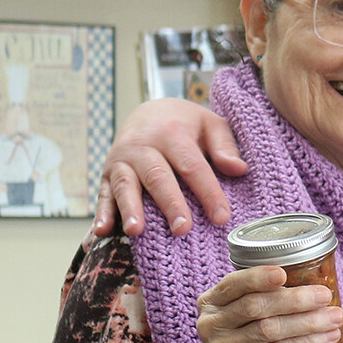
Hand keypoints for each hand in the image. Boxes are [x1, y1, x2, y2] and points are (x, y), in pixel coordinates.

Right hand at [93, 99, 244, 237]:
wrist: (148, 111)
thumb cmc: (186, 124)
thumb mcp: (210, 124)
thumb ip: (224, 147)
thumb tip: (239, 169)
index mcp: (172, 133)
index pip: (192, 166)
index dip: (208, 192)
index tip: (221, 218)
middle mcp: (143, 146)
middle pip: (158, 177)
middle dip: (170, 204)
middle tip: (182, 229)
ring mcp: (121, 160)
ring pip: (126, 185)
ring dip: (130, 208)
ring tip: (136, 231)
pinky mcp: (107, 174)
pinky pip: (103, 193)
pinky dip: (102, 212)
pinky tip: (103, 231)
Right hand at [196, 267, 342, 342]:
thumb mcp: (247, 319)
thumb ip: (267, 297)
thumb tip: (316, 281)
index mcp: (211, 303)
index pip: (234, 284)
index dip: (259, 277)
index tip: (285, 274)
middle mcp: (212, 324)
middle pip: (256, 306)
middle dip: (296, 299)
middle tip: (326, 296)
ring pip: (271, 329)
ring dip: (309, 322)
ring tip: (336, 317)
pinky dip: (307, 342)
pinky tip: (329, 337)